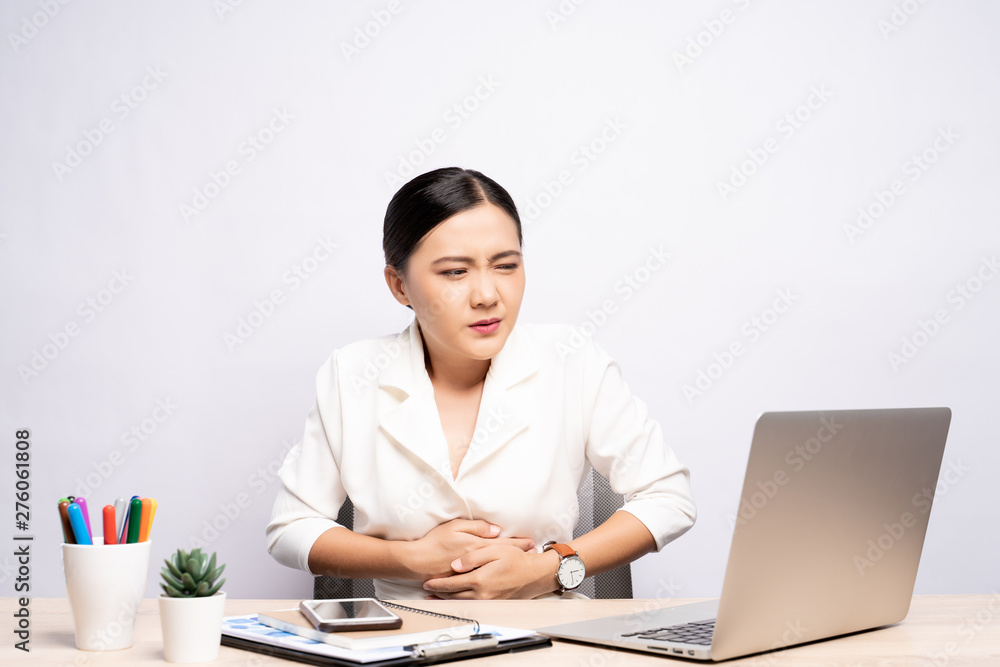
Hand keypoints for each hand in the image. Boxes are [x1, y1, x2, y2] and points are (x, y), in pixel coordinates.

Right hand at [397, 519, 534, 579]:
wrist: (416, 561)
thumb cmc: (434, 542)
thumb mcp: (455, 526)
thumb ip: (477, 527)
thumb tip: (496, 530)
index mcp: (476, 546)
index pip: (502, 544)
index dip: (518, 543)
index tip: (531, 543)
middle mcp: (477, 563)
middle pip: (503, 559)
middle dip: (519, 557)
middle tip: (532, 555)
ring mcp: (471, 575)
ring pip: (496, 572)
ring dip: (510, 570)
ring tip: (523, 568)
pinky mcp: (464, 583)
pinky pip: (484, 582)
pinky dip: (496, 580)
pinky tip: (503, 580)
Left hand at [422, 544, 560, 599]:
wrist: (535, 575)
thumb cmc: (518, 560)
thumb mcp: (495, 550)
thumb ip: (473, 556)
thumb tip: (455, 565)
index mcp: (480, 579)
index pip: (452, 584)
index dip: (438, 583)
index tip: (428, 581)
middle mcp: (482, 594)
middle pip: (454, 596)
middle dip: (439, 593)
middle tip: (427, 589)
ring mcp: (488, 601)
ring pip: (461, 603)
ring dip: (447, 600)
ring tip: (436, 597)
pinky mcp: (493, 604)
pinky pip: (472, 605)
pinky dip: (460, 603)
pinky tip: (456, 600)